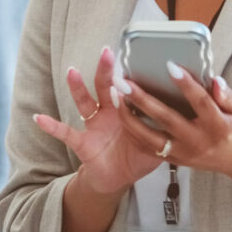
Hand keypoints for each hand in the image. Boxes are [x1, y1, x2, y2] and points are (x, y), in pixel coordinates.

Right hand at [33, 48, 163, 196]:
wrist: (117, 179)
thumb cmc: (137, 156)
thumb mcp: (157, 142)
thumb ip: (168, 129)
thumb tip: (191, 117)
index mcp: (127, 111)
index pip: (128, 89)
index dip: (131, 77)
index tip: (136, 58)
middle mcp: (108, 113)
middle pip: (106, 87)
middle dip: (106, 70)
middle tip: (108, 52)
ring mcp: (93, 125)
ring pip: (85, 102)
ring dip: (77, 87)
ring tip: (72, 71)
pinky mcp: (82, 142)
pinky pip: (65, 133)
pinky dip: (51, 125)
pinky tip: (39, 118)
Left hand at [115, 64, 231, 181]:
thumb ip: (227, 96)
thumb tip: (214, 80)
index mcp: (218, 126)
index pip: (199, 102)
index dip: (185, 84)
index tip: (170, 65)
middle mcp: (198, 141)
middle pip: (166, 119)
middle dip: (142, 100)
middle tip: (124, 82)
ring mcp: (185, 154)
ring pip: (151, 138)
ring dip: (130, 117)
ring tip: (116, 97)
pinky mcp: (176, 160)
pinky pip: (150, 148)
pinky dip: (134, 133)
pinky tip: (122, 116)